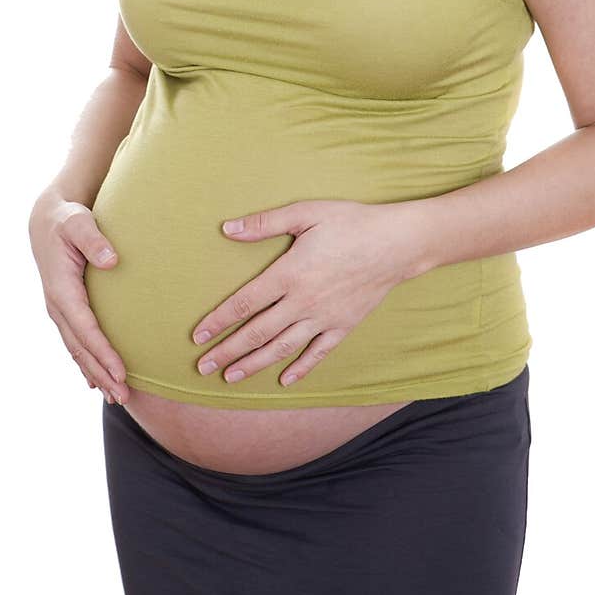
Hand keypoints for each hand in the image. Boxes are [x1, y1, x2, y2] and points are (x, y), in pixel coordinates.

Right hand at [28, 191, 128, 405]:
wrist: (47, 221)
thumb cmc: (67, 220)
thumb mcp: (79, 223)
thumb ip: (94, 239)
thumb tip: (112, 260)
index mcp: (61, 289)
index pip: (85, 328)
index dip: (102, 352)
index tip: (121, 372)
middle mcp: (57, 306)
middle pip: (80, 348)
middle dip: (101, 373)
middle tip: (124, 396)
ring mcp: (58, 310)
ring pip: (77, 350)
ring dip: (96, 374)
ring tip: (117, 397)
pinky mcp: (64, 311)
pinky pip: (75, 343)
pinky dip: (87, 364)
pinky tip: (97, 382)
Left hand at [191, 199, 413, 387]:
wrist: (397, 243)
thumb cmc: (350, 222)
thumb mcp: (306, 213)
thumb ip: (265, 223)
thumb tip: (227, 229)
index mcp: (289, 274)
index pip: (244, 303)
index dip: (218, 321)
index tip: (197, 335)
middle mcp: (303, 302)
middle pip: (257, 332)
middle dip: (227, 351)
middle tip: (203, 367)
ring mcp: (324, 317)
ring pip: (282, 347)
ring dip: (254, 364)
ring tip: (231, 376)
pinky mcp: (344, 325)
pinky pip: (318, 353)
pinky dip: (301, 368)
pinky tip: (285, 380)